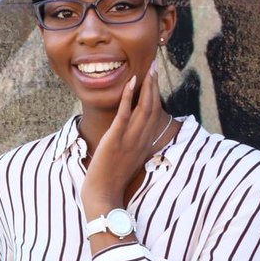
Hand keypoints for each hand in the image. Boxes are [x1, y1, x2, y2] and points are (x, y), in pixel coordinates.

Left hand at [81, 59, 167, 214]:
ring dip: (146, 86)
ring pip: (143, 107)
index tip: (155, 79)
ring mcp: (129, 139)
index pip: (155, 114)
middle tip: (155, 65)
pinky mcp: (116, 139)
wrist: (103, 195)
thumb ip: (131, 146)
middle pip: (153, 107)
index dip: (156, 94)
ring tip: (149, 68)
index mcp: (144, 144)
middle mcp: (141, 139)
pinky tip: (130, 82)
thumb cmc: (111, 180)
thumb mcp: (126, 160)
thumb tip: (130, 136)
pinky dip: (128, 97)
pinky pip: (124, 114)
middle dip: (154, 85)